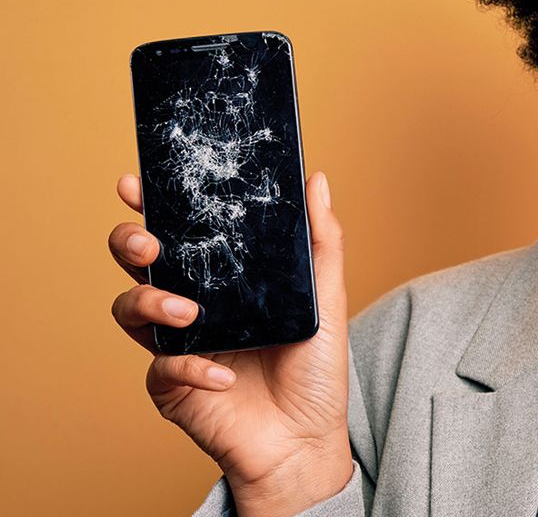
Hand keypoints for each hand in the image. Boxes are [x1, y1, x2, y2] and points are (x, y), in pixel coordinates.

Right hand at [108, 171, 353, 515]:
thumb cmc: (314, 368)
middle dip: (130, 242)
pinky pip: (161, 366)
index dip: (152, 204)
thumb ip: (320, 241)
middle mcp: (192, 303)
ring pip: (130, 307)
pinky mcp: (170, 384)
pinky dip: (190, 367)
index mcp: (223, 277)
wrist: (306, 438)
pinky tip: (223, 375)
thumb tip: (316, 179)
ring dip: (151, 301)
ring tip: (190, 312)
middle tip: (149, 243)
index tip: (137, 184)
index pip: (180, 230)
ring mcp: (176, 343)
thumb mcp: (327, 298)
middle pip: (138, 261)